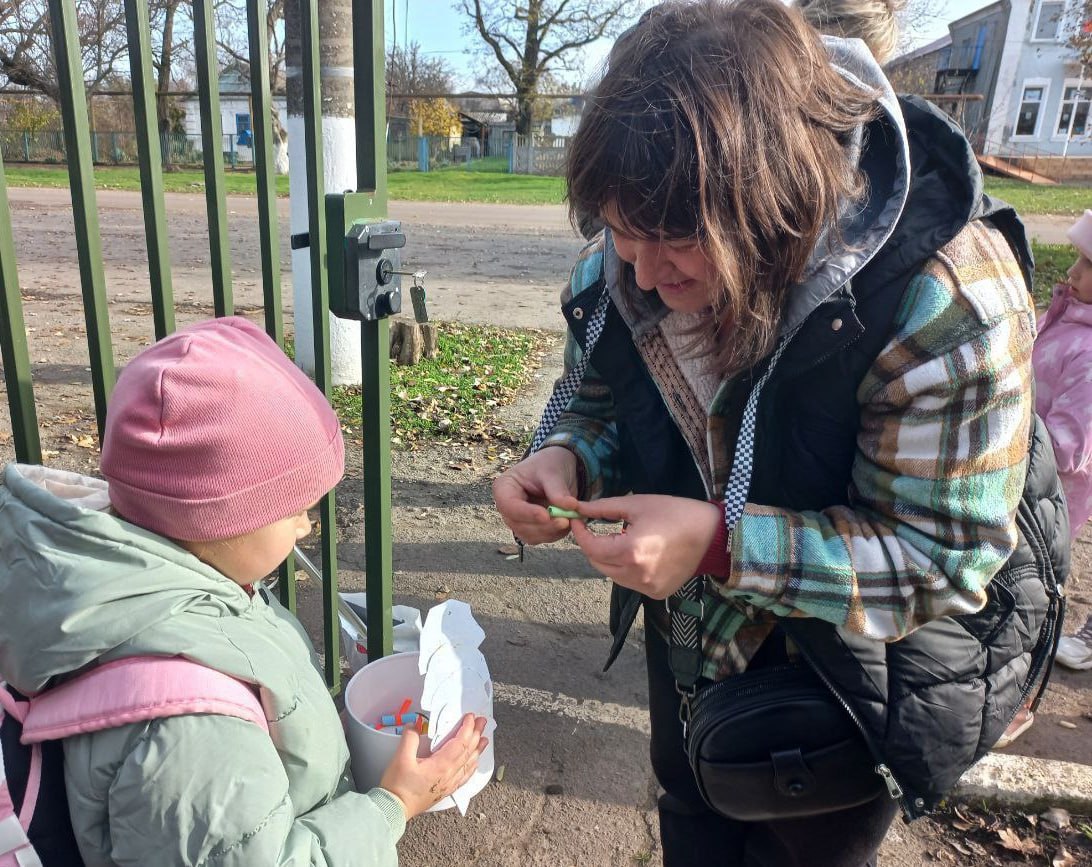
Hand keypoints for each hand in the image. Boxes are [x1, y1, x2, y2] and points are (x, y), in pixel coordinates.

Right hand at [379, 713, 488, 819]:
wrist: (394, 809)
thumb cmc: (398, 787)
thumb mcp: (400, 758)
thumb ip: (410, 738)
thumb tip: (415, 725)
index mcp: (441, 765)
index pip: (460, 743)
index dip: (467, 728)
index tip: (470, 717)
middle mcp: (449, 775)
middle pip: (468, 751)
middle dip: (476, 734)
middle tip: (482, 722)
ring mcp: (449, 784)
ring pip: (469, 764)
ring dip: (477, 750)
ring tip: (485, 740)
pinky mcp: (446, 790)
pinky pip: (465, 776)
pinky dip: (472, 767)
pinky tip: (474, 764)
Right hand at [492, 446, 579, 544]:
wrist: (558, 470)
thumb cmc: (549, 465)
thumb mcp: (553, 471)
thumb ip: (558, 489)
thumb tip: (569, 506)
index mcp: (504, 488)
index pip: (508, 506)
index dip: (526, 513)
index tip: (546, 515)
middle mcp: (507, 507)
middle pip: (519, 525)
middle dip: (544, 526)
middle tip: (566, 520)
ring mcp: (518, 520)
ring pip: (531, 535)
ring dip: (551, 531)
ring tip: (570, 518)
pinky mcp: (532, 530)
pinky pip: (542, 538)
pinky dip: (556, 534)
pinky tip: (567, 521)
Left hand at [569, 495, 720, 598]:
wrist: (712, 535)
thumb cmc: (675, 513)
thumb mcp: (637, 504)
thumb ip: (604, 508)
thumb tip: (578, 508)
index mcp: (630, 551)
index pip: (590, 548)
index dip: (580, 534)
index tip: (577, 521)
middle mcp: (636, 575)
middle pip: (598, 564)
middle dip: (592, 546)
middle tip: (595, 530)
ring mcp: (647, 587)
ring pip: (612, 575)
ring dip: (609, 559)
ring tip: (622, 540)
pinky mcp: (656, 592)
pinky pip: (629, 582)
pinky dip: (626, 569)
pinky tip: (639, 554)